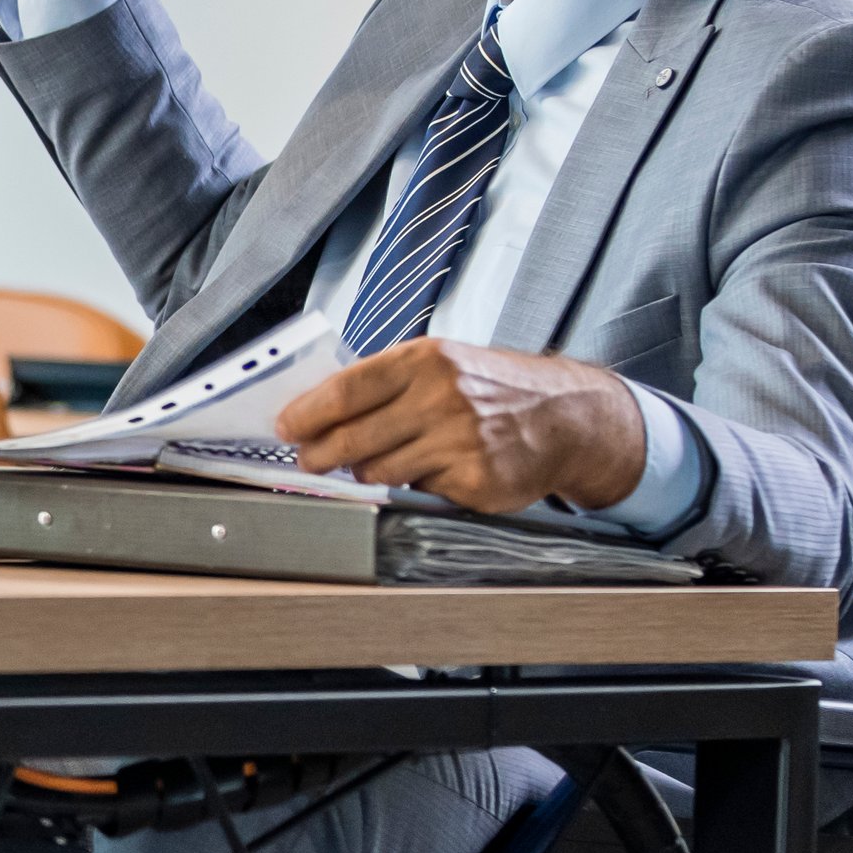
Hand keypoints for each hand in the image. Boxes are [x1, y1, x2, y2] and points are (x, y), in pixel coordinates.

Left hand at [274, 341, 648, 518]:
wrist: (567, 415)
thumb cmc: (495, 388)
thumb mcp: (443, 364)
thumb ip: (386, 383)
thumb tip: (320, 409)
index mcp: (426, 360)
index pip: (346, 390)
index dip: (306, 413)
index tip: (285, 427)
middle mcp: (441, 397)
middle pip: (353, 438)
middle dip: (319, 454)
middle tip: (308, 460)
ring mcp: (459, 441)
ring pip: (379, 471)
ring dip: (369, 472)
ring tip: (383, 460)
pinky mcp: (475, 480)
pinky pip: (418, 492)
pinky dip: (416, 485)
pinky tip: (434, 469)